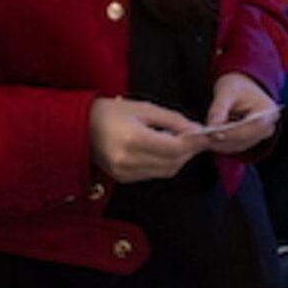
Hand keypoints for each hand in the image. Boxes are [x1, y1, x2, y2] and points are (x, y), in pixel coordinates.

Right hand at [88, 97, 208, 183]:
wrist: (80, 127)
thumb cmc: (111, 112)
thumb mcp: (144, 108)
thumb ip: (172, 120)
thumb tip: (196, 130)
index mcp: (134, 139)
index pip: (175, 148)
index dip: (194, 143)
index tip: (207, 135)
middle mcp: (129, 160)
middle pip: (173, 163)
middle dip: (190, 151)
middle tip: (199, 138)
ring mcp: (125, 173)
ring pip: (166, 172)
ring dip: (179, 159)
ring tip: (183, 142)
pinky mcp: (123, 179)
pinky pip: (153, 175)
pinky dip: (165, 164)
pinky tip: (165, 150)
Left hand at [203, 72, 280, 154]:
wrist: (241, 88)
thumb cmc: (236, 87)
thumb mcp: (227, 92)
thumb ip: (219, 109)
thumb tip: (211, 126)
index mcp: (268, 111)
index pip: (250, 128)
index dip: (231, 133)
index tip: (212, 133)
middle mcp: (268, 126)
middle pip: (244, 140)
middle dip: (223, 139)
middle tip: (203, 136)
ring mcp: (261, 136)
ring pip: (238, 146)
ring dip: (220, 143)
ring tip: (205, 135)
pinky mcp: (252, 140)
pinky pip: (236, 146)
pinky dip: (222, 143)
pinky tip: (211, 136)